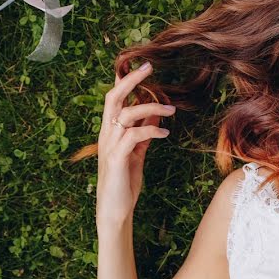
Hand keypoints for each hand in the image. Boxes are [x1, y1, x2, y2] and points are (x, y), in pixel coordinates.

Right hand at [96, 61, 175, 231]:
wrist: (115, 210)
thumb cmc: (124, 181)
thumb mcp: (136, 153)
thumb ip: (142, 134)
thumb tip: (155, 117)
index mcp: (110, 131)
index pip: (114, 99)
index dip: (126, 81)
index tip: (143, 67)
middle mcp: (107, 135)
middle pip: (112, 98)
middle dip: (130, 81)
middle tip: (148, 67)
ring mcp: (110, 146)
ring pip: (125, 114)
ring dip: (150, 108)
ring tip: (171, 110)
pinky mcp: (117, 159)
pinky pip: (133, 136)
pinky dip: (151, 130)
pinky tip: (164, 133)